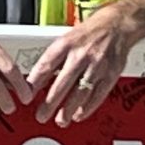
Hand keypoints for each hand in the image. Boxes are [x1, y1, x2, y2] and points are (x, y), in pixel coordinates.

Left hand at [29, 9, 137, 123]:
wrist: (117, 24)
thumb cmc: (88, 33)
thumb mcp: (66, 39)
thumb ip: (53, 59)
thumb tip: (35, 79)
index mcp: (66, 44)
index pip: (46, 64)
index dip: (35, 81)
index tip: (27, 95)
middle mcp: (81, 54)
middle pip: (63, 82)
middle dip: (50, 102)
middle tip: (41, 115)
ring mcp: (98, 64)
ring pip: (81, 91)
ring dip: (69, 109)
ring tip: (60, 120)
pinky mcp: (111, 73)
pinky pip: (98, 94)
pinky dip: (88, 107)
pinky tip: (79, 115)